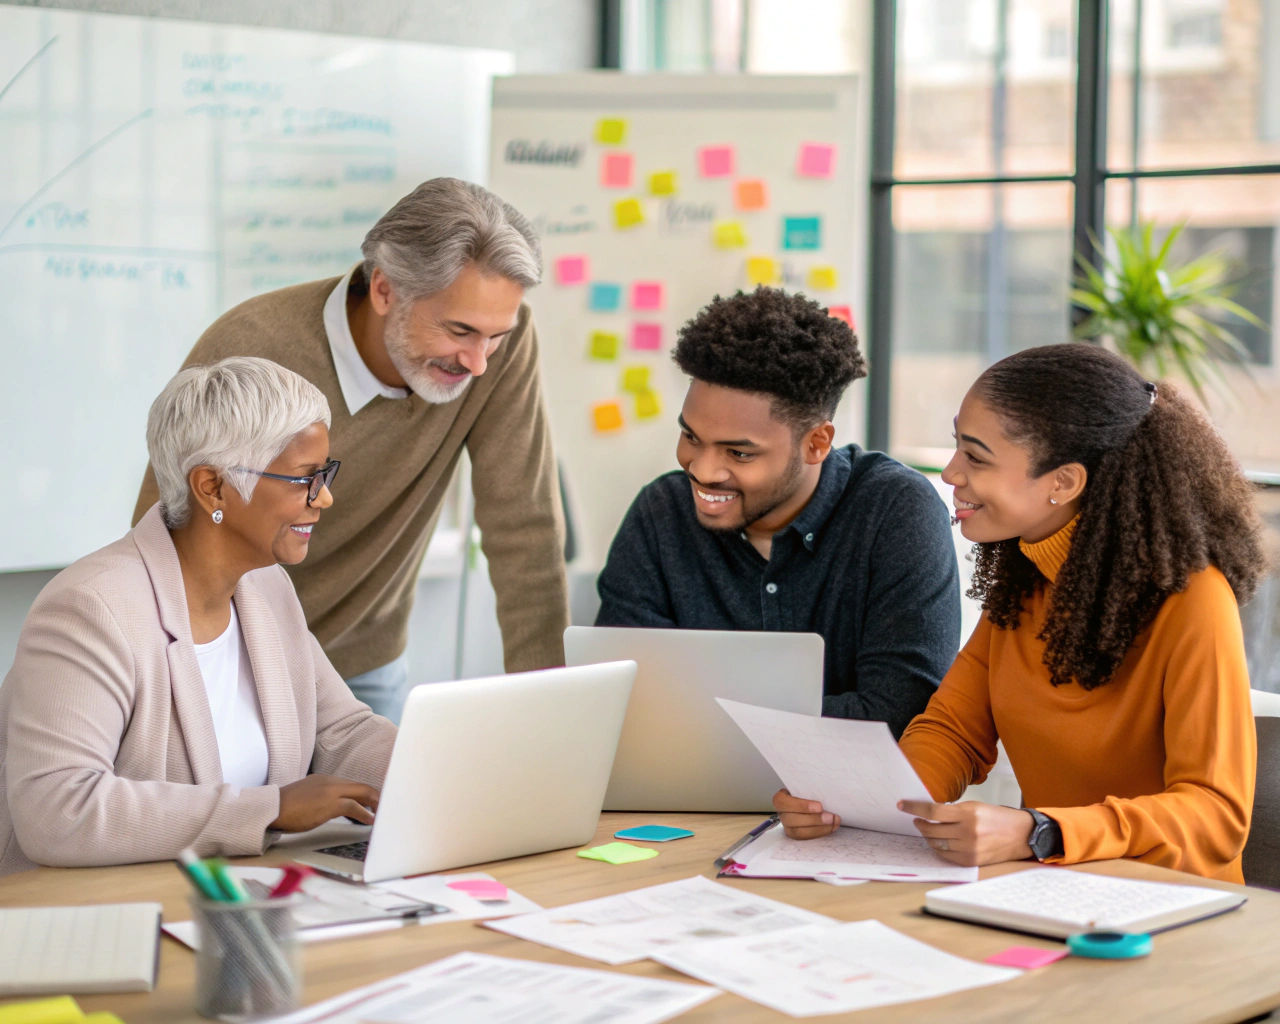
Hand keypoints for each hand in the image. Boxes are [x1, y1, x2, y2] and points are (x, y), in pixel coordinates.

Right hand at [270, 774, 379, 832]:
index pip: (351, 784)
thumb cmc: (284, 807)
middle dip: (375, 797)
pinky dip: (365, 814)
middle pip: (360, 786)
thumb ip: (321, 797)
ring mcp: (330, 792)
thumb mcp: (306, 796)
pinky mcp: (329, 804)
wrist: (271, 808)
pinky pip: (354, 807)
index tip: (372, 800)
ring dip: (374, 804)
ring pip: (361, 793)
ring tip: (381, 813)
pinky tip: (370, 821)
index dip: (364, 793)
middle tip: (383, 807)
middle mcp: (330, 782)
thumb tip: (332, 807)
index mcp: (324, 779)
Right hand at [773, 788, 840, 838]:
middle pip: (792, 820)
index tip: (820, 806)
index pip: (783, 802)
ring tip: (834, 822)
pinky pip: (805, 838)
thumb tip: (825, 787)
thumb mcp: (806, 785)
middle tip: (831, 817)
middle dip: (814, 820)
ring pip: (798, 832)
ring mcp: (787, 826)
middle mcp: (782, 813)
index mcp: (780, 799)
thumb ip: (810, 787)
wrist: (811, 798)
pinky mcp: (796, 834)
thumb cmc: (807, 790)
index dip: (801, 806)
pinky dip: (820, 833)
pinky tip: (832, 827)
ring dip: (819, 828)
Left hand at [898, 799, 1033, 866]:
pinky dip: (938, 848)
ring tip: (928, 830)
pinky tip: (939, 842)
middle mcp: (967, 833)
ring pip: (936, 844)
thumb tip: (929, 813)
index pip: (932, 812)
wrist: (1021, 834)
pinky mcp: (971, 861)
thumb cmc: (998, 817)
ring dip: (928, 836)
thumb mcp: (975, 807)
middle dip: (920, 824)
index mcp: (968, 814)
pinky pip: (946, 856)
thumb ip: (953, 811)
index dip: (914, 808)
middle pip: (931, 830)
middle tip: (916, 819)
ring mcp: (969, 849)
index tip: (902, 805)